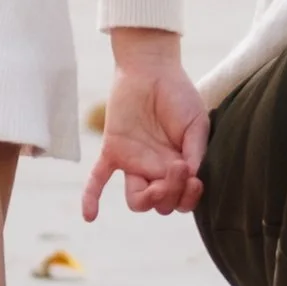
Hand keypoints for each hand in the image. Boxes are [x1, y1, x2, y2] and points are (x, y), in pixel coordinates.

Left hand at [82, 29, 207, 220]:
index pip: (182, 198)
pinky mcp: (112, 151)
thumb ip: (196, 151)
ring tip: (156, 185)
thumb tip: (192, 178)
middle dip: (172, 195)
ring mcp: (134, 162)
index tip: (196, 181)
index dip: (188, 198)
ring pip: (137, 200)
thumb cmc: (179, 94)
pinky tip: (89, 216)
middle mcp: (156, 169)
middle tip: (177, 169)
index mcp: (179, 165)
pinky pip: (99, 179)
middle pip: (161, 204)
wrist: (152, 68)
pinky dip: (91, 198)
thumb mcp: (197, 123)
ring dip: (147, 199)